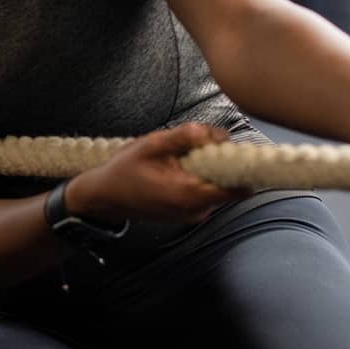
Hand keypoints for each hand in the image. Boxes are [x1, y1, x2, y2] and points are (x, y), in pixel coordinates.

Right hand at [64, 123, 250, 225]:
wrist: (104, 196)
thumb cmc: (124, 171)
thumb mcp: (152, 144)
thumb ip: (186, 137)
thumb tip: (217, 133)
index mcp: (189, 194)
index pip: (238, 188)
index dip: (244, 169)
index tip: (241, 151)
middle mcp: (195, 210)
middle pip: (228, 185)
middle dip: (220, 163)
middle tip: (199, 148)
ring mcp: (192, 215)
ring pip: (217, 188)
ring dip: (207, 172)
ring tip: (181, 161)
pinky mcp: (187, 215)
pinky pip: (205, 195)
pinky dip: (198, 181)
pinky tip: (177, 172)